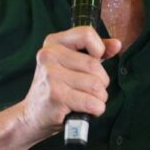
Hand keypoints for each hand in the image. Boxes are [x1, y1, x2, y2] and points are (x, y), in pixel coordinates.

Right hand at [18, 26, 121, 141]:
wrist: (32, 115)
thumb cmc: (57, 87)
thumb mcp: (73, 64)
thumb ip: (96, 52)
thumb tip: (117, 44)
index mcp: (53, 42)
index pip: (87, 34)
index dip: (99, 49)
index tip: (95, 60)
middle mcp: (49, 55)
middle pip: (95, 65)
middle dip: (101, 82)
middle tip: (90, 90)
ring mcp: (51, 75)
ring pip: (96, 85)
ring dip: (99, 98)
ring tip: (87, 100)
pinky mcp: (55, 96)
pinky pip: (91, 102)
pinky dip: (96, 109)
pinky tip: (86, 110)